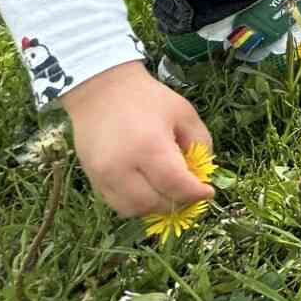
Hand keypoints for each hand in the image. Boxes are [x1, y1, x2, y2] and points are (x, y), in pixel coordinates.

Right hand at [59, 62, 213, 217]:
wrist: (101, 90)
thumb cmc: (148, 99)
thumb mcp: (184, 114)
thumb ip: (200, 144)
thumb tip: (201, 175)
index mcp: (149, 147)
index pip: (176, 186)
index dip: (196, 193)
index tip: (208, 191)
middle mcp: (122, 167)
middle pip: (154, 204)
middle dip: (177, 202)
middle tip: (189, 191)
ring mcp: (103, 176)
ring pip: (133, 210)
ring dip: (155, 206)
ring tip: (167, 190)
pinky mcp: (92, 179)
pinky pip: (116, 204)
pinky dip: (136, 202)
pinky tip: (147, 187)